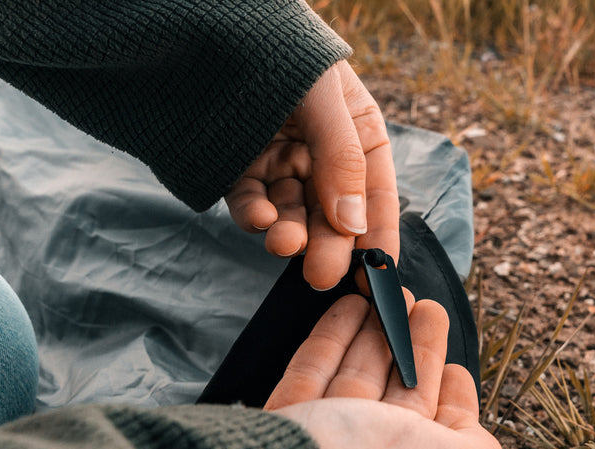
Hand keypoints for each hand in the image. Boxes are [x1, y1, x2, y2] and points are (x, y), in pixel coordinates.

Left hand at [225, 60, 399, 290]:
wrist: (215, 29)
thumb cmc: (283, 52)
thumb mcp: (323, 96)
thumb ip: (342, 157)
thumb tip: (355, 224)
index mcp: (358, 135)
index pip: (376, 192)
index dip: (379, 232)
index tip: (378, 271)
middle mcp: (323, 156)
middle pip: (332, 213)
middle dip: (328, 244)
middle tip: (322, 274)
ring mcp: (281, 165)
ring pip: (292, 212)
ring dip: (290, 233)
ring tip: (283, 244)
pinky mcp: (241, 171)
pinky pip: (252, 201)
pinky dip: (255, 214)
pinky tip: (260, 219)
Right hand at [265, 294, 502, 448]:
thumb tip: (475, 438)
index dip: (454, 404)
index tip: (455, 369)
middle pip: (401, 408)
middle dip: (415, 354)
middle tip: (425, 309)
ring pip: (358, 386)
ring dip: (378, 336)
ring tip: (394, 293)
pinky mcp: (286, 431)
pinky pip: (314, 377)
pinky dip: (334, 340)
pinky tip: (350, 308)